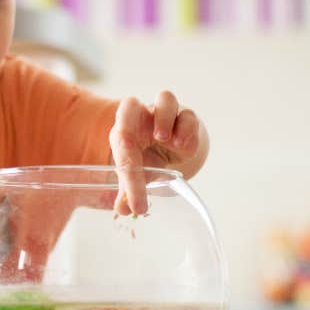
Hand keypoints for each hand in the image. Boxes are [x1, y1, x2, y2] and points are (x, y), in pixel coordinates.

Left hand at [108, 92, 205, 216]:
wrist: (173, 146)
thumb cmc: (149, 158)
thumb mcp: (139, 176)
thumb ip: (129, 192)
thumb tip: (123, 210)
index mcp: (124, 133)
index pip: (120, 149)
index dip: (128, 178)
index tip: (137, 205)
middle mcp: (142, 119)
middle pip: (130, 104)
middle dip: (132, 116)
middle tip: (146, 139)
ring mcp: (165, 115)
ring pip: (165, 98)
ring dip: (165, 118)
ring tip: (171, 142)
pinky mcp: (187, 117)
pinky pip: (188, 116)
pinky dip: (189, 131)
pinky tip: (186, 148)